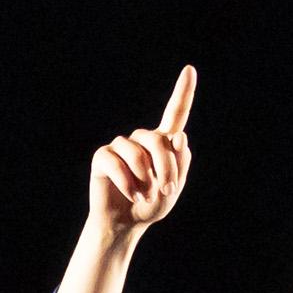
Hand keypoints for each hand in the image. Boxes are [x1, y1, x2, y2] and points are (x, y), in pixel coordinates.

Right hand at [89, 66, 196, 237]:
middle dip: (166, 167)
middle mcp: (141, 140)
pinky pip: (116, 164)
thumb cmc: (151, 204)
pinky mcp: (102, 158)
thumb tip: (177, 135)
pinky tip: (132, 195)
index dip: (183, 92)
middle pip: (158, 140)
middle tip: (166, 190)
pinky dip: (127, 183)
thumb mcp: (174, 187)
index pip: (175, 113)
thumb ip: (180, 162)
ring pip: (137, 153)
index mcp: (163, 142)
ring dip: (145, 178)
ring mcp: (120, 147)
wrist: (125, 223)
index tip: (190, 70)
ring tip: (146, 196)